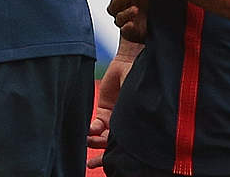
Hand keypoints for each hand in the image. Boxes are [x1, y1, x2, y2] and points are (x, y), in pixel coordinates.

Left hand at [87, 44, 140, 168]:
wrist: (133, 63)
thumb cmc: (141, 85)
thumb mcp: (137, 107)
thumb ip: (131, 125)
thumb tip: (126, 145)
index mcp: (139, 128)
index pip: (128, 148)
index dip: (119, 158)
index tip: (110, 166)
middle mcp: (126, 126)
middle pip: (113, 146)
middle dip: (103, 156)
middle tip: (92, 163)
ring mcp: (115, 119)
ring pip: (102, 137)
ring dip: (94, 142)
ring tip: (88, 143)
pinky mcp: (104, 109)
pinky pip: (96, 124)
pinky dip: (92, 128)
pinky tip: (90, 130)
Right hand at [107, 0, 147, 42]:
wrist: (172, 13)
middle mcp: (123, 6)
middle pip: (113, 3)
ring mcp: (127, 19)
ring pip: (117, 17)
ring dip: (125, 12)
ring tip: (136, 9)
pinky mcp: (132, 32)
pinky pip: (124, 31)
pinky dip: (126, 27)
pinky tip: (132, 23)